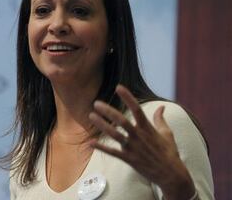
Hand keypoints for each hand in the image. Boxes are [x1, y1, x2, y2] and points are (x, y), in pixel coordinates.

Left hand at [89, 85, 195, 199]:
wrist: (171, 174)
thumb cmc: (169, 153)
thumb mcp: (167, 134)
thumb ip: (161, 119)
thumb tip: (161, 107)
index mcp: (147, 128)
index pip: (136, 108)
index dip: (127, 97)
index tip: (118, 87)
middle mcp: (139, 136)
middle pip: (121, 120)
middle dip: (108, 111)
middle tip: (96, 103)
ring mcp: (133, 148)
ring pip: (114, 134)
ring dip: (102, 125)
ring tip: (91, 116)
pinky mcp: (129, 159)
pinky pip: (112, 152)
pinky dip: (101, 147)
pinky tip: (91, 142)